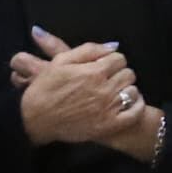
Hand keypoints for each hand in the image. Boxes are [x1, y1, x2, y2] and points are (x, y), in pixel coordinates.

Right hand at [17, 40, 140, 146]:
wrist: (36, 120)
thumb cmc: (45, 88)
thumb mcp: (60, 61)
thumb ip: (89, 50)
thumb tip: (113, 46)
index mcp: (94, 72)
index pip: (120, 58)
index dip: (112, 61)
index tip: (104, 66)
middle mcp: (104, 89)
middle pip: (128, 73)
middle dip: (119, 73)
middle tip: (108, 79)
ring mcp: (108, 109)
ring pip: (132, 91)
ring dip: (125, 89)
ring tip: (113, 92)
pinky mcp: (110, 125)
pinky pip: (134, 112)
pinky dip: (135, 106)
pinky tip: (126, 104)